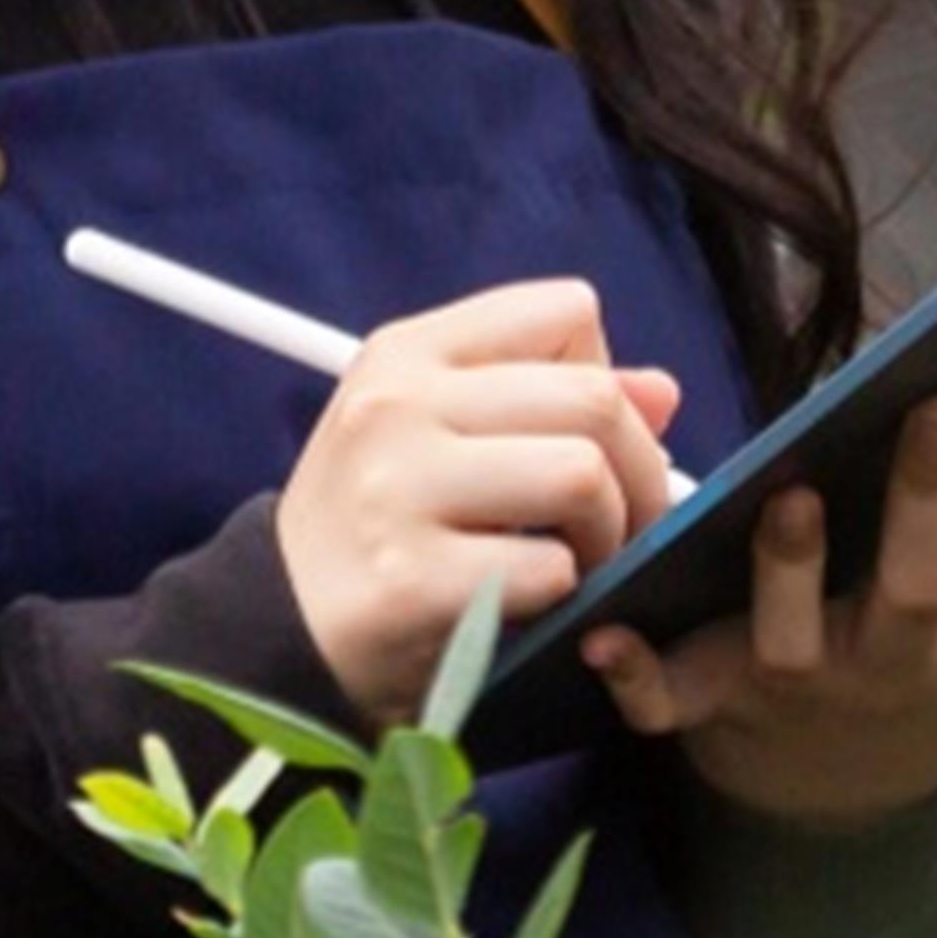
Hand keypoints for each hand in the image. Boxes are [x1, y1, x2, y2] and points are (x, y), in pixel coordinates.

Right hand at [276, 277, 683, 728]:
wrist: (275, 624)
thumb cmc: (374, 520)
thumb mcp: (436, 430)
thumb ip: (544, 399)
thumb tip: (661, 390)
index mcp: (409, 351)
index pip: (566, 312)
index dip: (605, 375)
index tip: (588, 437)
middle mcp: (398, 403)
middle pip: (594, 400)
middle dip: (639, 473)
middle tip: (621, 524)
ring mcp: (399, 488)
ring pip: (581, 475)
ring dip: (606, 536)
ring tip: (577, 562)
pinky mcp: (411, 579)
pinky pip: (548, 570)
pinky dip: (560, 597)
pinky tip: (524, 604)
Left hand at [581, 346, 936, 826]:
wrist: (846, 814)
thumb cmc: (926, 660)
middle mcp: (901, 666)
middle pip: (918, 586)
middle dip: (926, 499)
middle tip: (934, 406)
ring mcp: (806, 691)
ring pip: (795, 636)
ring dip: (791, 568)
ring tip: (791, 495)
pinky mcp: (717, 708)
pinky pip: (670, 700)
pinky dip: (637, 676)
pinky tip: (604, 638)